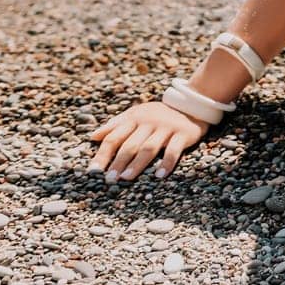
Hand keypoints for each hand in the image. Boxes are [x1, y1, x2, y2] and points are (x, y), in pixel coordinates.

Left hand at [88, 102, 208, 180]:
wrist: (191, 105)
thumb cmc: (157, 114)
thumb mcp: (135, 114)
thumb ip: (115, 125)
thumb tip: (93, 136)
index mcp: (134, 118)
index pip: (114, 137)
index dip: (102, 154)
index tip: (93, 171)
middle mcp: (149, 122)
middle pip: (130, 145)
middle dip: (118, 162)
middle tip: (109, 179)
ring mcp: (166, 128)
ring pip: (149, 148)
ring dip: (137, 164)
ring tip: (126, 178)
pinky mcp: (183, 134)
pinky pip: (174, 150)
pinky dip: (167, 163)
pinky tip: (159, 175)